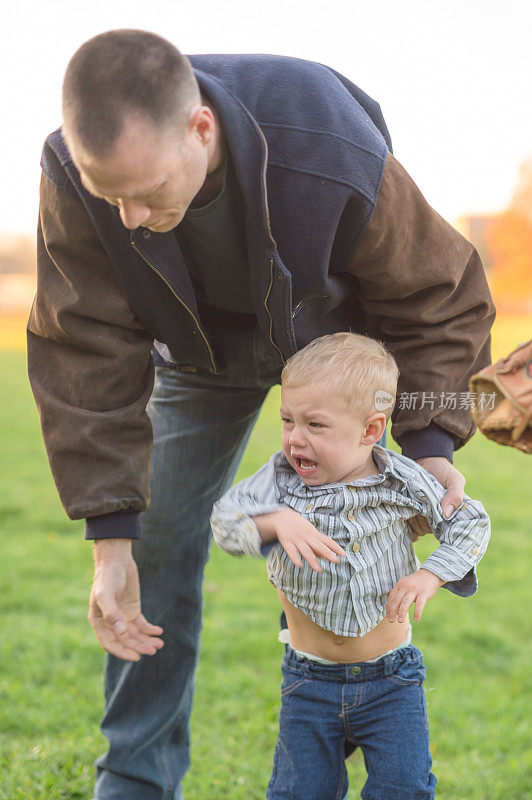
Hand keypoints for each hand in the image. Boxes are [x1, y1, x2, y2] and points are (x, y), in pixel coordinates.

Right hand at [89, 539, 163, 661]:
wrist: (116, 561)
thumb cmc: (107, 577)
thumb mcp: (106, 594)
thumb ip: (112, 613)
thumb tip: (121, 633)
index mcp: (99, 622)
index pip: (110, 643)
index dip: (122, 652)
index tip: (136, 657)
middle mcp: (110, 623)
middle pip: (125, 641)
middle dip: (139, 647)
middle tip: (153, 650)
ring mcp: (122, 617)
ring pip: (135, 635)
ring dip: (146, 641)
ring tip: (160, 644)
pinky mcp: (133, 610)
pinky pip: (142, 625)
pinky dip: (150, 630)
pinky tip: (159, 631)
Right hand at [255, 508, 345, 571]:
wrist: (282, 517)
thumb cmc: (299, 526)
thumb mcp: (310, 532)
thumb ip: (317, 544)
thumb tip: (325, 556)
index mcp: (314, 533)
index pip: (327, 540)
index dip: (336, 547)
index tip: (344, 555)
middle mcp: (306, 536)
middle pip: (318, 545)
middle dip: (328, 553)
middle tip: (336, 561)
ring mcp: (296, 539)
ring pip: (305, 550)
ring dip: (312, 560)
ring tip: (319, 570)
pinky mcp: (286, 542)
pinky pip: (291, 551)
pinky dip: (295, 557)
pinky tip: (300, 565)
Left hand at [386, 568, 444, 622]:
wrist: (430, 574)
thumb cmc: (416, 583)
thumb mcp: (405, 585)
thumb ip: (400, 594)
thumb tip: (394, 610)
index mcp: (400, 585)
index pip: (392, 597)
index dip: (389, 607)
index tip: (387, 615)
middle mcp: (406, 586)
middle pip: (397, 600)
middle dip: (393, 611)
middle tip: (391, 620)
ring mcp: (415, 589)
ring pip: (406, 602)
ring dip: (402, 612)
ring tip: (400, 621)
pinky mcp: (424, 593)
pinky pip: (419, 604)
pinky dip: (417, 612)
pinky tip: (416, 619)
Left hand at [407, 457, 465, 541]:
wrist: (425, 460)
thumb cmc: (443, 471)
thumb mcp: (454, 480)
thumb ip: (455, 495)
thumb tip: (446, 515)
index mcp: (449, 514)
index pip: (444, 529)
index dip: (437, 524)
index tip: (431, 511)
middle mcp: (437, 519)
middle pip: (428, 529)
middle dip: (423, 519)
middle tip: (419, 504)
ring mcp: (423, 517)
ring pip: (418, 528)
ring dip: (413, 519)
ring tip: (412, 503)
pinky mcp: (410, 514)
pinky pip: (409, 528)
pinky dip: (407, 524)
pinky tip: (405, 513)